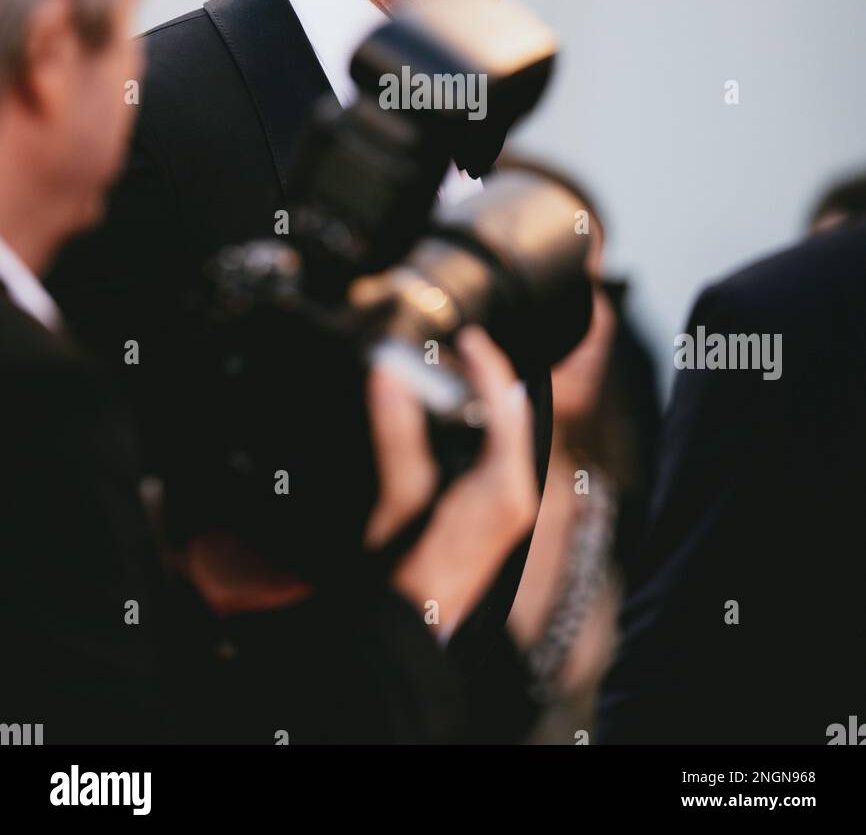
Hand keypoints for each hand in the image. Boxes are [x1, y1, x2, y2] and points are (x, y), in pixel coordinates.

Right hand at [367, 325, 538, 635]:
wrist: (411, 630)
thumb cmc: (407, 575)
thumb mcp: (398, 496)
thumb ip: (397, 433)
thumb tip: (388, 376)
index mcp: (506, 488)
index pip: (508, 407)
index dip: (489, 365)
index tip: (469, 338)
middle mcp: (519, 495)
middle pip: (513, 417)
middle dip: (487, 379)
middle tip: (457, 350)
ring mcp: (512, 507)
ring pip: (508, 437)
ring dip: (483, 403)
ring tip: (452, 374)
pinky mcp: (496, 514)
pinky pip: (497, 456)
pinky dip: (478, 429)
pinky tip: (451, 421)